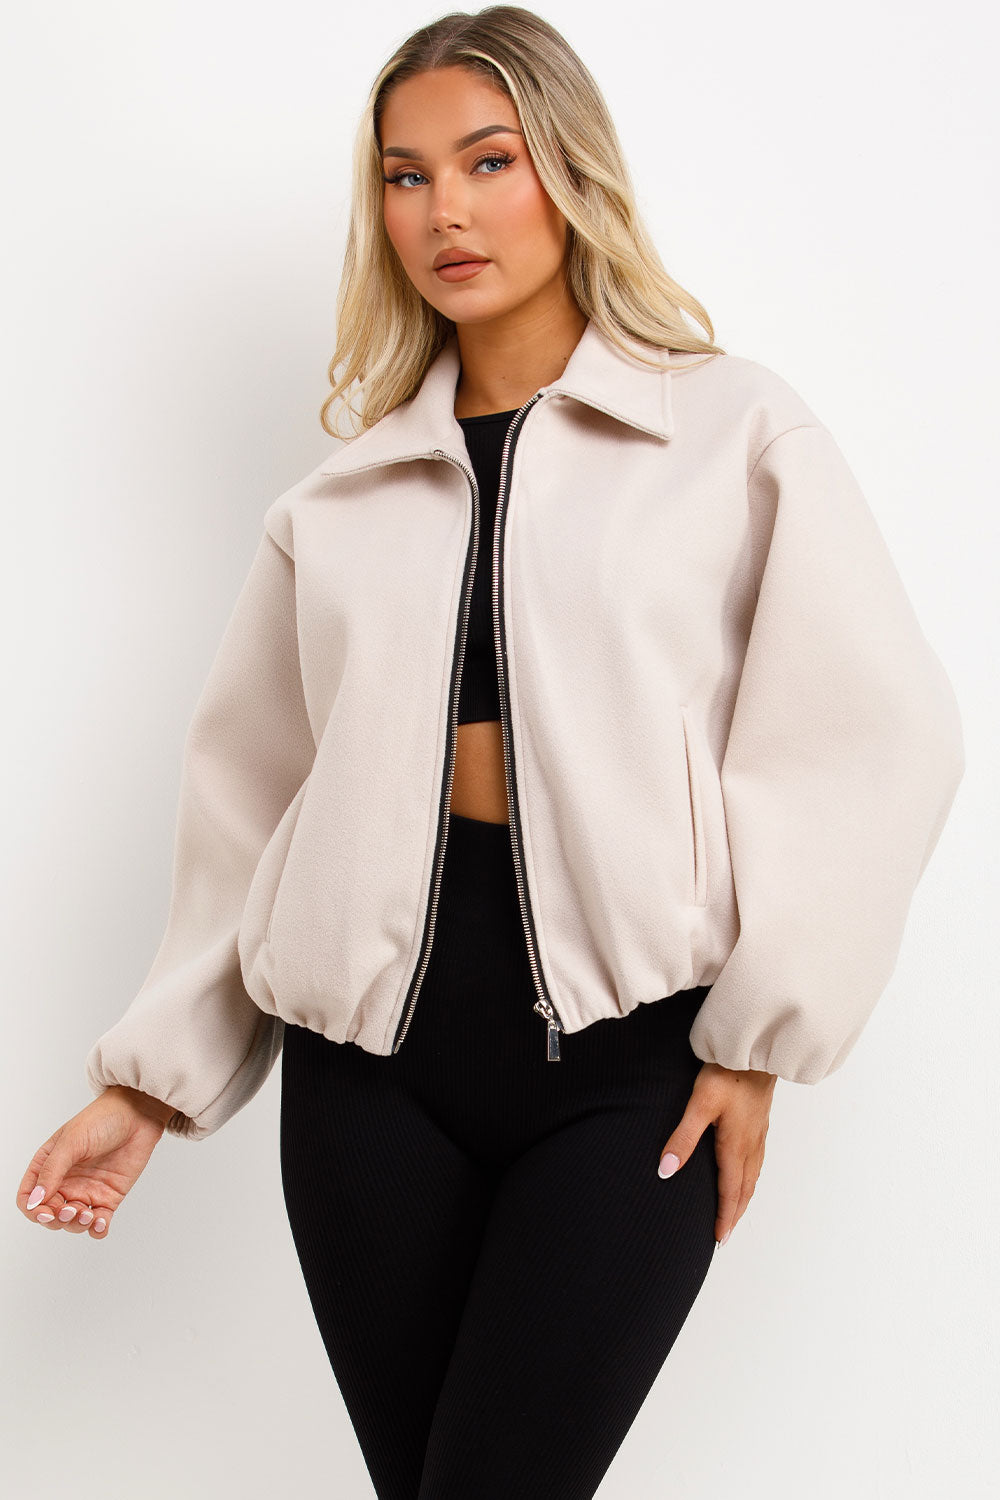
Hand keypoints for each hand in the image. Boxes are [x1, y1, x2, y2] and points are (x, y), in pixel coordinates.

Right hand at [15, 1086, 173, 1239]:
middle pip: (49, 1215)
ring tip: (87, 1215)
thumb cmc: (102, 1119)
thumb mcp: (72, 1141)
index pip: (29, 1197)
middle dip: (56, 1220)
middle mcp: (65, 1182)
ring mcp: (86, 1191)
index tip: (45, 1211)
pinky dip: (97, 1230)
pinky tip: (100, 1223)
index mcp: (48, 1166)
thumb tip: (35, 1201)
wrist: (138, 1115)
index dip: (33, 1210)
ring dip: (76, 1225)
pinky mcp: (108, 1198)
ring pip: (72, 1222)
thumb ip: (52, 1171)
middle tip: (71, 1210)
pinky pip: (98, 1223)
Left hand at [657, 1062, 776, 1246]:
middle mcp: (750, 1144)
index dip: (724, 1216)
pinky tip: (746, 1172)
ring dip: (744, 1197)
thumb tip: (666, 1170)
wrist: (755, 1049)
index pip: (729, 1190)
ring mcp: (758, 1133)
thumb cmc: (727, 1073)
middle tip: (726, 1235)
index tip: (719, 1238)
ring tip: (735, 1211)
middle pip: (744, 1188)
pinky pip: (758, 1160)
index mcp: (735, 1146)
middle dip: (734, 1213)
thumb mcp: (699, 1104)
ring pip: (753, 1175)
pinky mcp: (759, 1121)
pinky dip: (751, 1177)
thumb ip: (683, 1138)